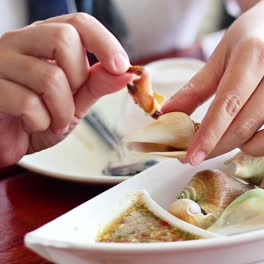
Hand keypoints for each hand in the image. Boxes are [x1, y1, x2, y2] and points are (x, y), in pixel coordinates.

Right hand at [0, 13, 132, 166]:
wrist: (4, 143)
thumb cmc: (36, 118)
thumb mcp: (75, 101)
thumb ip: (97, 84)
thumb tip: (126, 73)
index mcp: (44, 39)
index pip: (79, 23)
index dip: (104, 42)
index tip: (121, 67)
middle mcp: (20, 42)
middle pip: (63, 38)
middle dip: (79, 78)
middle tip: (71, 100)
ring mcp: (0, 62)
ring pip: (50, 76)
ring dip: (63, 110)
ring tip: (54, 120)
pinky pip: (28, 103)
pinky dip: (41, 123)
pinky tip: (32, 125)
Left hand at [162, 0, 263, 164]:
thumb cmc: (252, 37)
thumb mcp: (221, 54)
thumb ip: (197, 86)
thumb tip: (169, 114)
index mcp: (254, 55)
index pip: (228, 104)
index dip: (208, 134)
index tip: (190, 155)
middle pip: (250, 123)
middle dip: (222, 144)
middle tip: (204, 151)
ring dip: (257, 146)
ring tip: (240, 140)